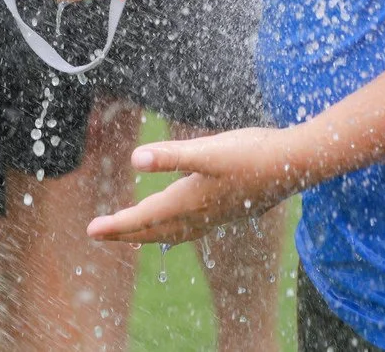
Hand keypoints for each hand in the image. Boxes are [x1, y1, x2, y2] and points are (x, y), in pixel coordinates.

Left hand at [87, 128, 303, 242]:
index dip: (116, 224)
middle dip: (125, 233)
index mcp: (189, 201)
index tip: (91, 231)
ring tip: (131, 236)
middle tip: (100, 235)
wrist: (293, 164)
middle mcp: (199, 214)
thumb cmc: (251, 153)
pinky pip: (190, 229)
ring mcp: (214, 216)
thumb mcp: (208, 150)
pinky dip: (173, 230)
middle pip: (154, 230)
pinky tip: (178, 223)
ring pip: (172, 232)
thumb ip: (171, 156)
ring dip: (148, 234)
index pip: (144, 217)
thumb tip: (135, 159)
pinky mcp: (227, 210)